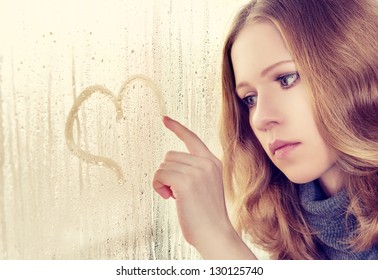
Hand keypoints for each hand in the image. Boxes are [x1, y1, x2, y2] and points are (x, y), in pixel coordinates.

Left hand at [153, 116, 255, 258]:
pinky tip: (168, 198)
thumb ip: (193, 171)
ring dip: (163, 181)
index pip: (192, 139)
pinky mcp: (186, 181)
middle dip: (168, 173)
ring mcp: (197, 171)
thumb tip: (168, 165)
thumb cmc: (205, 215)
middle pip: (170, 155)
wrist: (214, 234)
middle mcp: (206, 163)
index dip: (177, 128)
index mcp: (212, 162)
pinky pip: (159, 174)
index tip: (164, 119)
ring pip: (164, 165)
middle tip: (176, 192)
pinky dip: (158, 186)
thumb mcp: (205, 186)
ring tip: (174, 196)